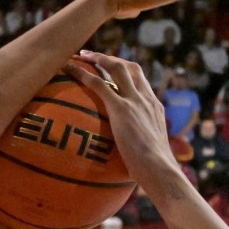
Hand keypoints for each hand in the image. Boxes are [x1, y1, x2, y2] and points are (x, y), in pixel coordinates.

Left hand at [67, 51, 180, 184]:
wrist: (160, 169)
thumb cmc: (155, 171)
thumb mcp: (150, 156)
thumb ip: (140, 151)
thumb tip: (131, 166)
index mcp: (154, 108)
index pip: (141, 83)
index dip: (127, 73)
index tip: (114, 71)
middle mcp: (146, 99)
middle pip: (131, 68)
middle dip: (111, 59)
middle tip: (93, 57)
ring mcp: (134, 101)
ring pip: (116, 68)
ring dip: (97, 59)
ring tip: (79, 56)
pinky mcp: (121, 108)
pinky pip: (98, 84)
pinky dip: (83, 73)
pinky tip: (68, 70)